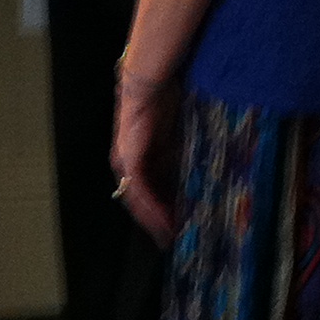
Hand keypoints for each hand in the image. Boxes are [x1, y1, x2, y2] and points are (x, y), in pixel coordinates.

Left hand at [111, 77, 183, 245]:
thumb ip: (178, 156)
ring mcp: (126, 163)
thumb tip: (193, 176)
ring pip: (139, 201)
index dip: (161, 209)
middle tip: (174, 237)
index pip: (148, 190)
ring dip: (155, 219)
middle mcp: (127, 163)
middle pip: (141, 200)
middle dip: (158, 220)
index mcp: (139, 157)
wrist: (150, 82)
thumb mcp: (174, 136)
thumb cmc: (163, 101)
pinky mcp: (129, 160)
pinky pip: (141, 191)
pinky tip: (165, 220)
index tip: (176, 225)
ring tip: (171, 235)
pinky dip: (153, 207)